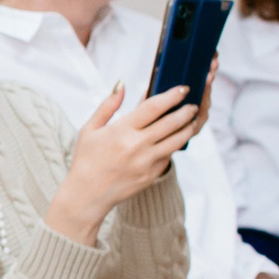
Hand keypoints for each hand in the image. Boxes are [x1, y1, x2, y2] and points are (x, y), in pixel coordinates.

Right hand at [45, 82, 203, 246]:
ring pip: (177, 140)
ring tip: (192, 120)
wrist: (86, 194)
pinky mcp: (151, 175)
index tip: (182, 89)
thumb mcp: (89, 129)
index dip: (171, 96)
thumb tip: (122, 83)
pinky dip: (175, 145)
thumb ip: (108, 105)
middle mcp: (136, 146)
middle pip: (171, 122)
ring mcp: (146, 162)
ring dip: (188, 128)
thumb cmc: (86, 160)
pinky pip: (169, 156)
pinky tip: (177, 138)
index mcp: (121, 130)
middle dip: (186, 110)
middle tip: (192, 104)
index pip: (153, 107)